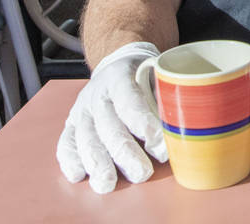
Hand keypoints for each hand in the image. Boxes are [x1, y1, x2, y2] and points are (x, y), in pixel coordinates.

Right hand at [56, 42, 166, 193]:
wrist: (115, 66)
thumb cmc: (144, 76)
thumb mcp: (158, 74)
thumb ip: (166, 96)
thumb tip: (183, 125)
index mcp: (120, 76)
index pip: (130, 101)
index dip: (144, 123)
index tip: (160, 145)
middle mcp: (97, 94)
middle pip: (108, 127)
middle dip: (125, 154)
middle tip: (142, 173)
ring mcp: (81, 110)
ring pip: (86, 139)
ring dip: (97, 164)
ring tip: (108, 184)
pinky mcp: (71, 125)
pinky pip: (66, 144)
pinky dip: (70, 161)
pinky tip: (80, 176)